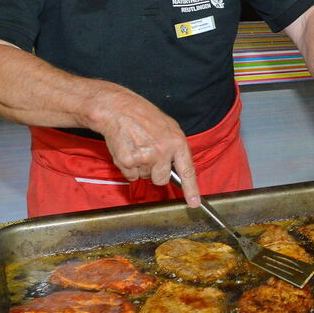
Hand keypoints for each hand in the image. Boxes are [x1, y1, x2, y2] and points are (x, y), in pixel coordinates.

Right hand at [93, 87, 199, 205]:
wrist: (120, 109)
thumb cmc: (145, 117)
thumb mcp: (169, 128)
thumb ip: (175, 149)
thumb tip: (179, 169)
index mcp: (177, 142)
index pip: (187, 171)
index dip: (191, 189)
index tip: (193, 203)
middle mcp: (163, 151)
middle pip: (161, 179)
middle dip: (155, 172)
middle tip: (148, 154)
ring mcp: (145, 157)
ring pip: (144, 177)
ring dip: (140, 167)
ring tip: (137, 146)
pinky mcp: (128, 161)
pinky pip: (130, 175)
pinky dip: (127, 167)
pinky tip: (127, 149)